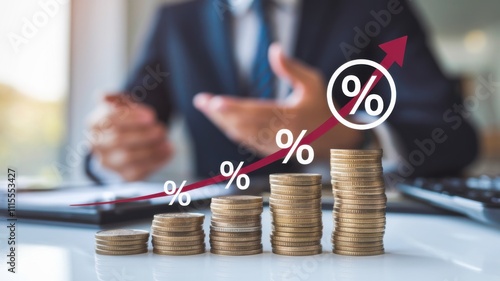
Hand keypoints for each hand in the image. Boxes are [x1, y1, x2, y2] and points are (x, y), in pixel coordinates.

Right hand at [88, 94, 173, 180]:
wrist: (132, 137)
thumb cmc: (128, 118)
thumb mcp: (124, 104)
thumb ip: (117, 99)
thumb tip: (103, 96)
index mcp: (94, 124)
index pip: (109, 120)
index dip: (132, 118)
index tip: (151, 116)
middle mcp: (96, 146)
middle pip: (118, 140)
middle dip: (144, 135)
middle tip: (161, 129)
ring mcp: (108, 163)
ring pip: (128, 158)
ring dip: (151, 149)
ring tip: (166, 140)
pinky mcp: (123, 175)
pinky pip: (139, 171)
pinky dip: (157, 161)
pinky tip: (168, 151)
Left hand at [193, 44, 362, 158]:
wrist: (336, 139)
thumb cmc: (323, 106)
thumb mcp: (313, 83)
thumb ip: (291, 68)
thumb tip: (274, 49)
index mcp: (290, 117)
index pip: (254, 112)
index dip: (232, 107)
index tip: (213, 101)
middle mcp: (280, 134)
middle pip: (243, 125)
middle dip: (219, 114)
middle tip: (202, 102)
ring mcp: (275, 146)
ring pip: (242, 135)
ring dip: (223, 123)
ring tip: (208, 109)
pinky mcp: (272, 152)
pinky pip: (248, 142)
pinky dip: (234, 131)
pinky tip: (223, 122)